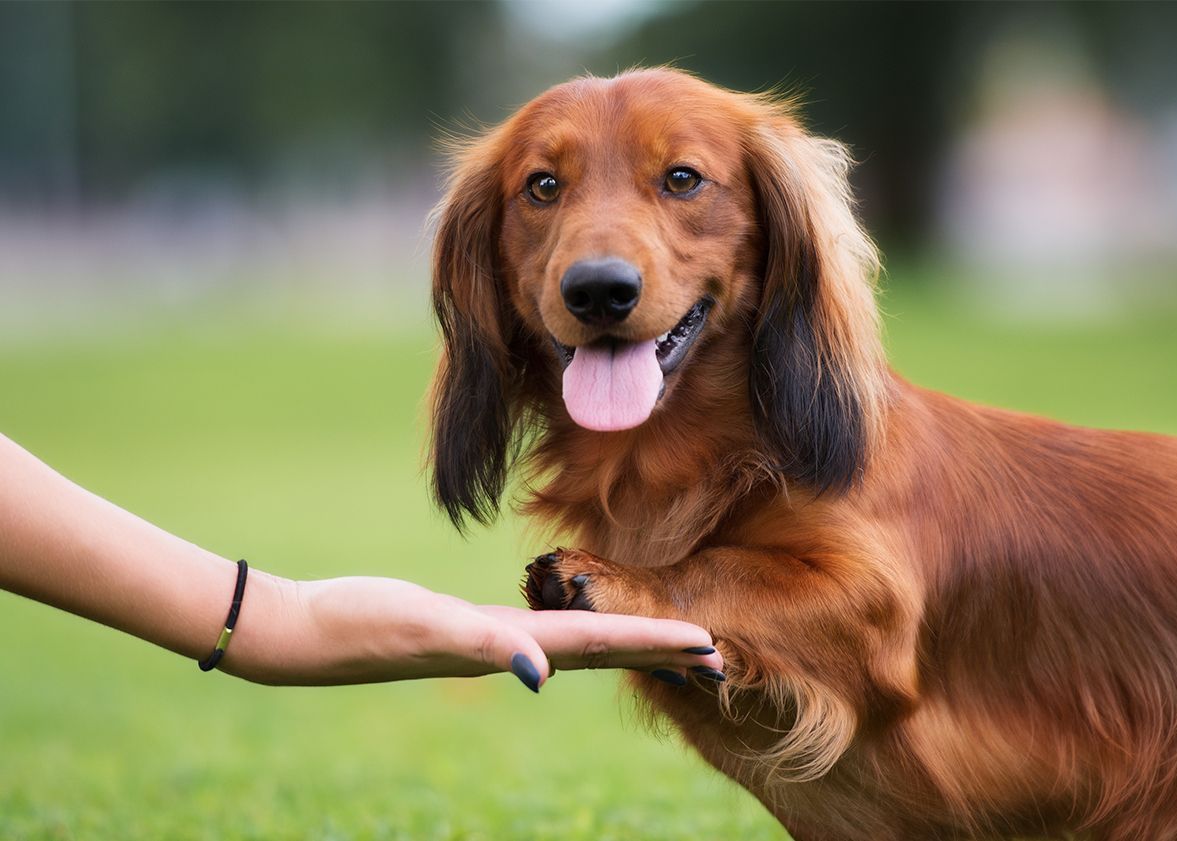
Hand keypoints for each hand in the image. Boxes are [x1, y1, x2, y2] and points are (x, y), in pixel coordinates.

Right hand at [224, 575, 722, 689]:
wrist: (304, 632)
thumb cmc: (358, 624)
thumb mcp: (422, 629)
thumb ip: (481, 645)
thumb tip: (541, 673)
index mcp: (511, 644)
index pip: (602, 641)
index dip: (656, 642)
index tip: (709, 646)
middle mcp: (510, 647)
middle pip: (603, 650)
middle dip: (658, 652)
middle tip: (714, 656)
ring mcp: (490, 639)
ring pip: (578, 642)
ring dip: (626, 644)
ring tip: (665, 645)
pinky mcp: (467, 627)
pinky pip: (540, 629)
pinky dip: (575, 629)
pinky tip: (577, 624)